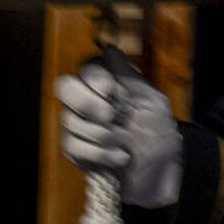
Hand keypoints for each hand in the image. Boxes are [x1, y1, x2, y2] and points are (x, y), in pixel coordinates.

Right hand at [55, 59, 182, 208]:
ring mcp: (80, 126)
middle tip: (111, 116)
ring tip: (125, 142)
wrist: (159, 174)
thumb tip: (109, 49)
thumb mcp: (152, 102)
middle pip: (64, 87)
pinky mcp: (75, 150)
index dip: (94, 77)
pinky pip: (72, 145)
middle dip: (86, 102)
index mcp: (111, 86)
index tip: (112, 90)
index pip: (87, 67)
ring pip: (69, 119)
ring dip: (103, 134)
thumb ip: (129, 78)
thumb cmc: (160, 134)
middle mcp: (90, 101)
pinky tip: (119, 158)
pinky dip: (99, 153)